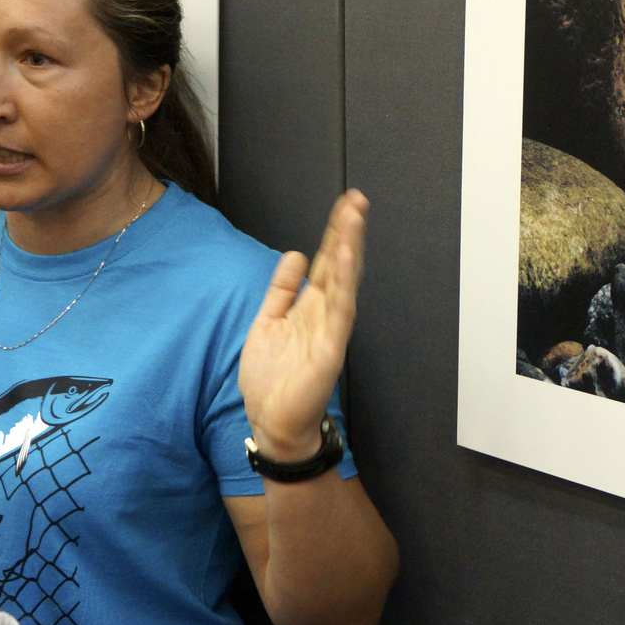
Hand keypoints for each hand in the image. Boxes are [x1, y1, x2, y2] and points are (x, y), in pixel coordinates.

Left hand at [241, 190, 368, 461]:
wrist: (271, 424)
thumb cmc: (271, 381)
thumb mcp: (267, 323)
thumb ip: (281, 290)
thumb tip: (297, 255)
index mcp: (310, 307)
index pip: (326, 262)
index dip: (335, 233)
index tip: (346, 205)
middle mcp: (324, 314)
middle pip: (339, 265)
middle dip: (348, 232)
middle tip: (357, 200)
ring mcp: (329, 330)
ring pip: (344, 282)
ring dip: (350, 249)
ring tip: (354, 218)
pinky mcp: (329, 350)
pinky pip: (339, 313)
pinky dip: (344, 285)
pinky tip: (346, 261)